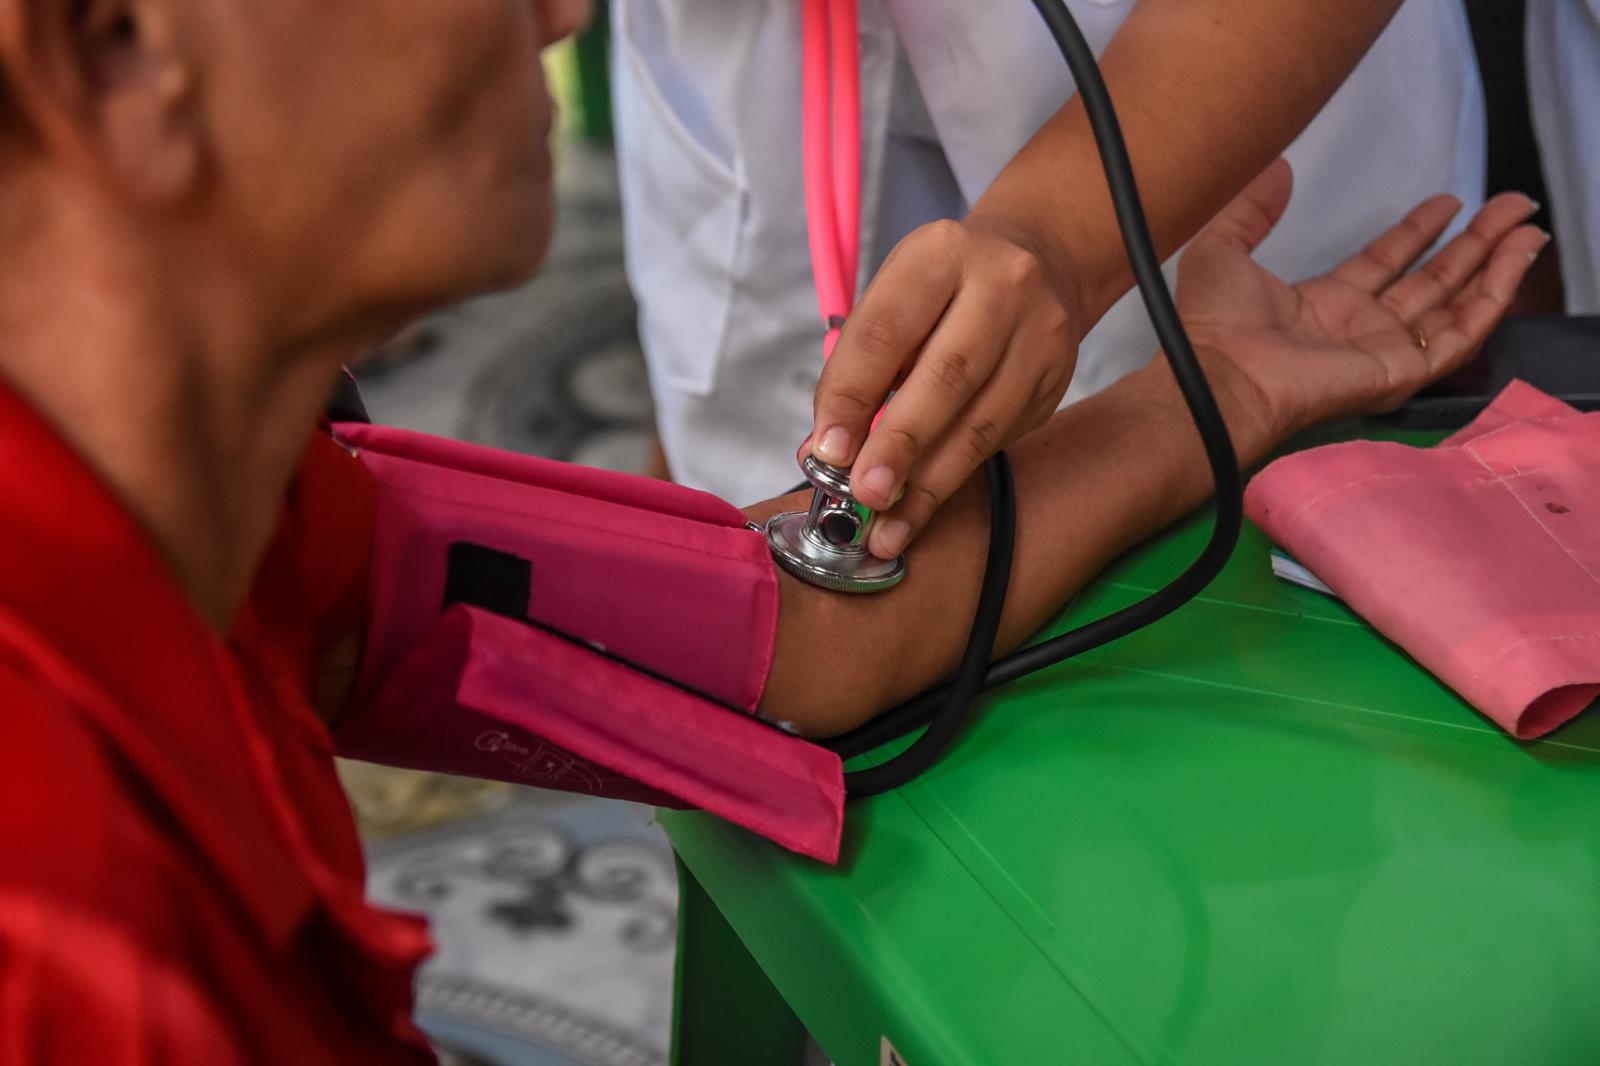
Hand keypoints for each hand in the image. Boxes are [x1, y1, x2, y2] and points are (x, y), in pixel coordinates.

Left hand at [806, 217, 1081, 558]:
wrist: (1038, 261)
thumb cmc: (942, 290)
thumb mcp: (894, 301)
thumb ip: (858, 369)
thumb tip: (826, 452)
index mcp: (940, 255)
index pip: (887, 331)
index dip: (853, 396)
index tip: (827, 451)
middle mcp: (1002, 286)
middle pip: (946, 377)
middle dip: (899, 445)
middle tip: (863, 495)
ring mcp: (1040, 333)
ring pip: (982, 420)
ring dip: (929, 482)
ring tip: (888, 526)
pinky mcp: (1058, 378)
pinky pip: (1002, 438)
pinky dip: (956, 476)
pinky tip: (922, 507)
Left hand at [1174, 159, 1547, 456]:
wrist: (1221, 377)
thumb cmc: (1213, 326)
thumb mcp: (1223, 249)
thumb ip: (1251, 209)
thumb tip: (1278, 168)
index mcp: (1322, 305)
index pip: (1383, 264)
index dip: (1415, 232)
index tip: (1447, 203)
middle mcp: (1358, 327)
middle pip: (1430, 281)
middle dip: (1472, 243)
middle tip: (1509, 206)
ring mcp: (1384, 350)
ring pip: (1455, 304)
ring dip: (1494, 264)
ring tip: (1526, 226)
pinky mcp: (1402, 369)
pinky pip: (1461, 333)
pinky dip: (1494, 296)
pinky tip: (1515, 259)